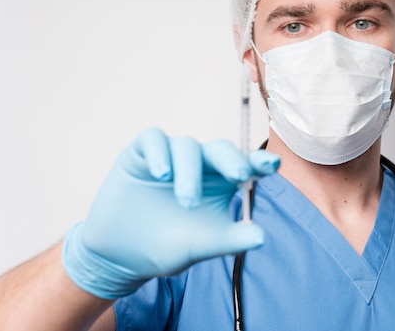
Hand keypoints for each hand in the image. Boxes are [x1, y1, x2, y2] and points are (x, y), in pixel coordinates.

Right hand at [62, 127, 278, 298]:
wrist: (122, 255)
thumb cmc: (168, 246)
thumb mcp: (202, 245)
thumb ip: (230, 239)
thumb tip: (262, 237)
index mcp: (221, 182)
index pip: (245, 165)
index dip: (259, 161)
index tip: (273, 164)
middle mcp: (200, 164)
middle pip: (220, 149)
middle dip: (231, 160)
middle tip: (238, 176)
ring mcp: (170, 156)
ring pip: (187, 146)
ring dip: (190, 170)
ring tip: (187, 200)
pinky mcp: (141, 153)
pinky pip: (153, 139)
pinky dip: (159, 152)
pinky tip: (162, 172)